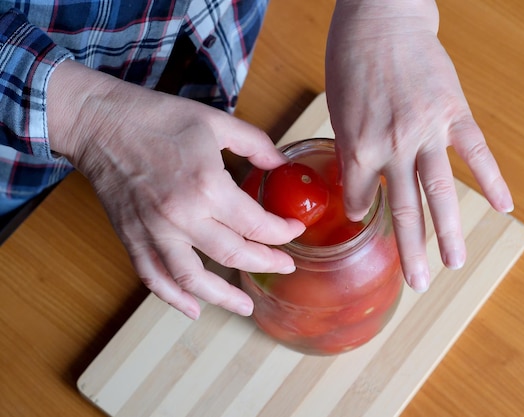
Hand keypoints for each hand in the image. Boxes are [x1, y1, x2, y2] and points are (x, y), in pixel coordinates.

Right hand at [47, 60, 303, 318]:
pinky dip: (173, 298)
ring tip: (245, 306)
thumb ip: (255, 143)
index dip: (282, 232)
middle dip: (266, 264)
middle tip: (285, 266)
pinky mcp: (132, 238)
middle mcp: (183, 216)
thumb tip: (280, 164)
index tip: (295, 230)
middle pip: (234, 256)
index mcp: (208, 186)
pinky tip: (192, 308)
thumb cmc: (157, 118)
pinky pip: (153, 278)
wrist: (100, 122)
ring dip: (223, 298)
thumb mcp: (216, 121)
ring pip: (194, 280)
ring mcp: (155, 232)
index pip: (256, 224)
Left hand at [326, 0, 512, 291]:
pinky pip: (476, 153)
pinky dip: (492, 179)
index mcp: (359, 145)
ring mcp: (427, 131)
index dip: (364, 210)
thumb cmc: (351, 61)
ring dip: (450, 231)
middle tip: (418, 283)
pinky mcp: (453, 113)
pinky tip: (505, 205)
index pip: (363, 197)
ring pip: (441, 191)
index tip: (369, 219)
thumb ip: (352, 151)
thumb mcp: (338, 109)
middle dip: (411, 251)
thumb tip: (360, 186)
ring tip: (456, 262)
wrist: (382, 19)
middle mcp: (394, 146)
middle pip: (405, 209)